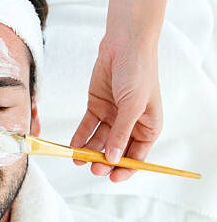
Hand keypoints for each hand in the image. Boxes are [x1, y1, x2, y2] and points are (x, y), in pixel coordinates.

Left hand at [70, 34, 162, 181]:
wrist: (124, 44)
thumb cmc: (137, 72)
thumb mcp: (132, 105)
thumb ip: (122, 133)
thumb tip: (114, 159)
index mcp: (148, 126)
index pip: (138, 155)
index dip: (126, 168)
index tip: (112, 178)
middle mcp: (130, 124)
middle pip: (116, 150)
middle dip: (104, 161)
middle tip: (93, 167)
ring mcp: (112, 115)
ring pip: (99, 140)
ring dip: (89, 151)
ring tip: (78, 159)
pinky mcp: (97, 105)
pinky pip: (87, 126)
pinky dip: (80, 136)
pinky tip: (73, 147)